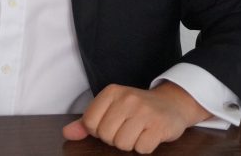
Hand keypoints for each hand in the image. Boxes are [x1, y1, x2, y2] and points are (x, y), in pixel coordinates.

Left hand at [62, 82, 210, 152]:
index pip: (90, 123)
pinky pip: (141, 148)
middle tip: (128, 128)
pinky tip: (149, 135)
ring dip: (131, 143)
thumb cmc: (137, 109)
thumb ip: (87, 122)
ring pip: (123, 144)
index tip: (113, 123)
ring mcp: (144, 111)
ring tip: (138, 131)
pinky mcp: (159, 125)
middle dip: (115, 138)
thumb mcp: (112, 108)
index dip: (100, 130)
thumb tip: (67, 133)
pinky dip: (145, 146)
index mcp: (112, 92)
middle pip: (106, 136)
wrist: (173, 103)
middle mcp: (127, 98)